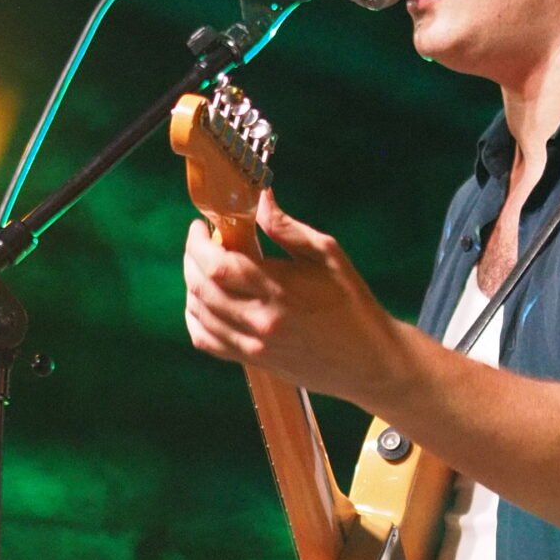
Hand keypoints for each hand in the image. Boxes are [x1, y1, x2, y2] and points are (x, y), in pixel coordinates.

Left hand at [184, 187, 406, 407]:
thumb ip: (287, 227)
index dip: (199, 243)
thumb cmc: (352, 304)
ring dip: (192, 285)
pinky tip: (203, 302)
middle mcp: (260, 321)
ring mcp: (253, 345)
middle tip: (201, 241)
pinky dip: (195, 319)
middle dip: (192, 258)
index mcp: (279, 290)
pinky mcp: (252, 361)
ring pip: (199, 314)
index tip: (201, 227)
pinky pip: (206, 341)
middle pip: (201, 288)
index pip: (218, 266)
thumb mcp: (327, 255)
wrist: (368, 360)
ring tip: (204, 267)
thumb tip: (259, 198)